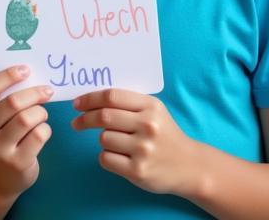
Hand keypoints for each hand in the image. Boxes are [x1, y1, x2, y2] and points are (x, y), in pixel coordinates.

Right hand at [0, 66, 53, 199]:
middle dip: (34, 93)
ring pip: (27, 119)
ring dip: (40, 112)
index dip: (9, 75)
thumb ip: (1, 99)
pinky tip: (42, 130)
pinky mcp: (16, 163)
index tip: (26, 69)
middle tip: (47, 90)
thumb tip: (27, 75)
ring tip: (42, 114)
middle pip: (13, 103)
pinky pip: (38, 136)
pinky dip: (46, 129)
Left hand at [72, 89, 200, 196]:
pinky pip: (106, 158)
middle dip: (85, 118)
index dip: (89, 99)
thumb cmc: (164, 134)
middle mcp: (148, 126)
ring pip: (103, 138)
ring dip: (103, 140)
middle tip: (76, 122)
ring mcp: (143, 150)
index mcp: (150, 106)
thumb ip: (127, 102)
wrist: (191, 167)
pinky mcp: (139, 171)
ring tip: (118, 144)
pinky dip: (106, 157)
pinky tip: (119, 157)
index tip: (77, 104)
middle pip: (103, 116)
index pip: (111, 96)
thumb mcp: (152, 111)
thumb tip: (89, 98)